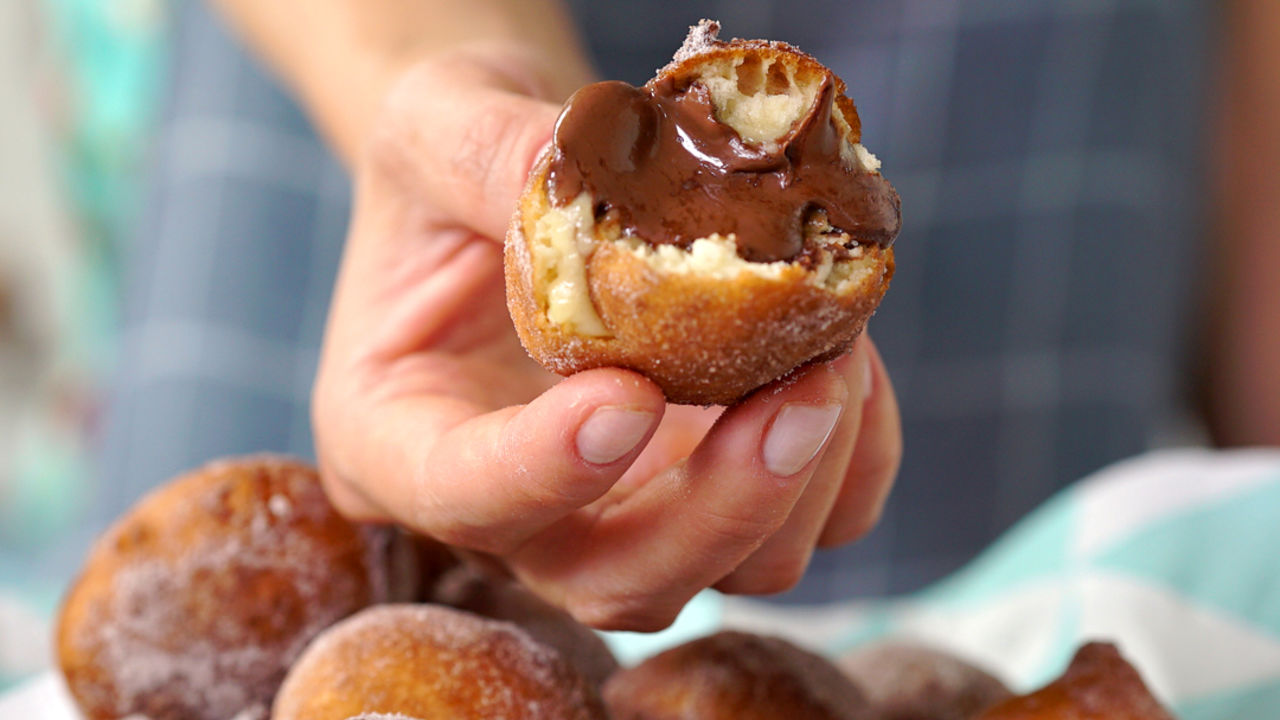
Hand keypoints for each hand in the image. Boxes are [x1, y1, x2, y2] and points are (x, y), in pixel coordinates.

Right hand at [312, 46, 902, 630]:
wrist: (515, 179)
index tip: (628, 395)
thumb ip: (489, 153)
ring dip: (805, 476)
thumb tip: (585, 171)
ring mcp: (622, 513)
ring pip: (729, 573)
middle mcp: (514, 508)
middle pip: (616, 580)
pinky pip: (810, 527)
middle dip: (721, 505)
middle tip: (800, 390)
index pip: (459, 496)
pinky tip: (848, 361)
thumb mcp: (435, 125)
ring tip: (837, 344)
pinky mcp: (711, 493)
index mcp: (399, 435)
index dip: (545, 472)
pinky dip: (852, 461)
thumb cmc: (450, 157)